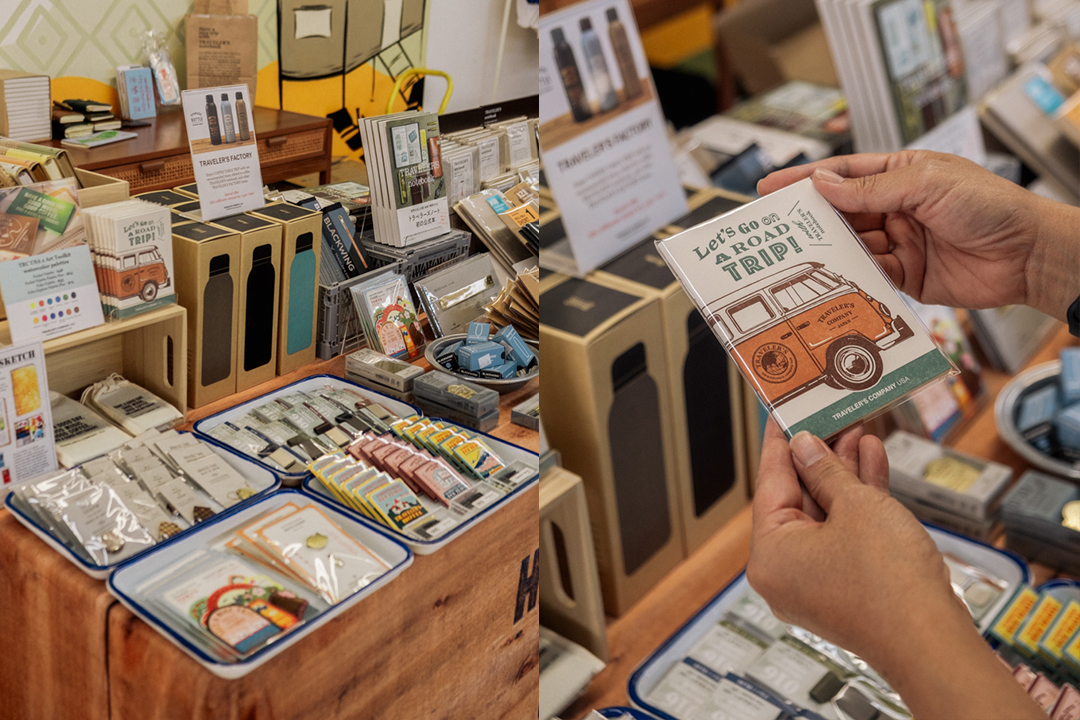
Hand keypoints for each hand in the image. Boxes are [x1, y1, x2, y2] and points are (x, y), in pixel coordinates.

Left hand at [747, 419, 1041, 718]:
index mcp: (769, 554)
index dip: (780, 442)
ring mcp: (815, 581)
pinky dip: (857, 503)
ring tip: (857, 430)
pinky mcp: (845, 587)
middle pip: (797, 498)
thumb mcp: (856, 506)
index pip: (770, 483)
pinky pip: (843, 535)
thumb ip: (825, 471)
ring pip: (825, 514)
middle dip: (820, 455)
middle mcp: (784, 571)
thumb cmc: (889, 580)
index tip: (781, 413)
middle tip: (829, 417)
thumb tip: (804, 447)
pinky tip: (872, 462)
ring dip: (843, 474)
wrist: (933, 640)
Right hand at [757, 151, 1079, 320]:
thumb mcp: (926, 184)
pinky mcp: (906, 276)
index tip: (771, 186)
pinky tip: (834, 279)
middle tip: (775, 229)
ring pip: (851, 245)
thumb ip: (870, 189)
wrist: (1028, 255)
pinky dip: (852, 277)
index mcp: (902, 175)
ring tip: (798, 257)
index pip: (843, 175)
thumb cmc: (990, 206)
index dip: (806, 180)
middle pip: (841, 213)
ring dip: (829, 250)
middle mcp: (897, 208)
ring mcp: (900, 242)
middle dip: (810, 220)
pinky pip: (869, 275)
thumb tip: (822, 184)